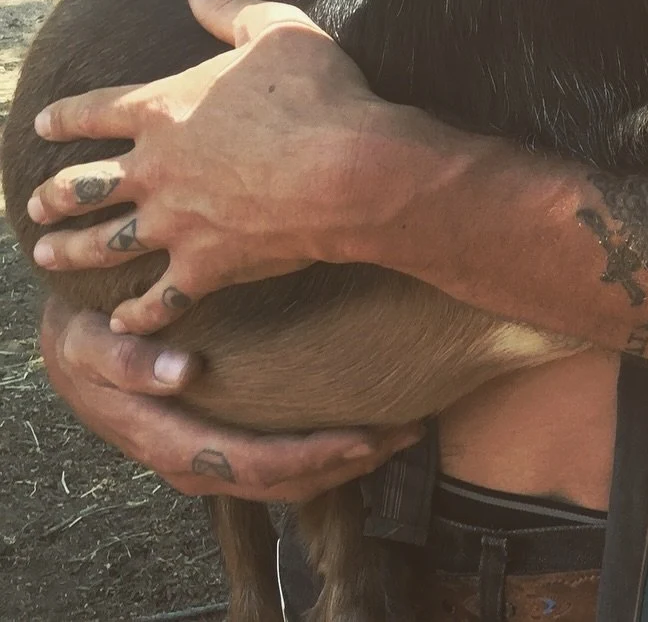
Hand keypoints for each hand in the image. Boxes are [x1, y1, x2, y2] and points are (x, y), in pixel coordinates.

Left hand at [27, 0, 395, 333]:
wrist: (348, 169)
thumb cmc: (317, 93)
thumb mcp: (276, 29)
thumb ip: (229, 7)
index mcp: (165, 108)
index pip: (94, 112)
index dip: (65, 118)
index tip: (42, 126)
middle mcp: (156, 169)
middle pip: (85, 185)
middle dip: (53, 195)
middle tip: (32, 205)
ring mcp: (176, 222)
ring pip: (105, 243)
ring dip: (70, 250)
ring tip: (47, 254)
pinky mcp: (206, 266)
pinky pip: (159, 298)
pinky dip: (136, 313)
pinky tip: (120, 319)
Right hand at [40, 297, 421, 500]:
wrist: (68, 347)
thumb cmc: (86, 335)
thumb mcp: (92, 340)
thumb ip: (129, 359)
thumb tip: (183, 372)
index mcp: (168, 440)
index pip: (254, 463)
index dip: (314, 456)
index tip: (367, 436)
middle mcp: (193, 462)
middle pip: (283, 482)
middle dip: (349, 462)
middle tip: (409, 429)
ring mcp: (206, 458)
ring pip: (285, 480)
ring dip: (345, 461)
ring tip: (401, 429)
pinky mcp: (216, 442)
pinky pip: (275, 461)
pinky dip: (321, 452)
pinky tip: (359, 424)